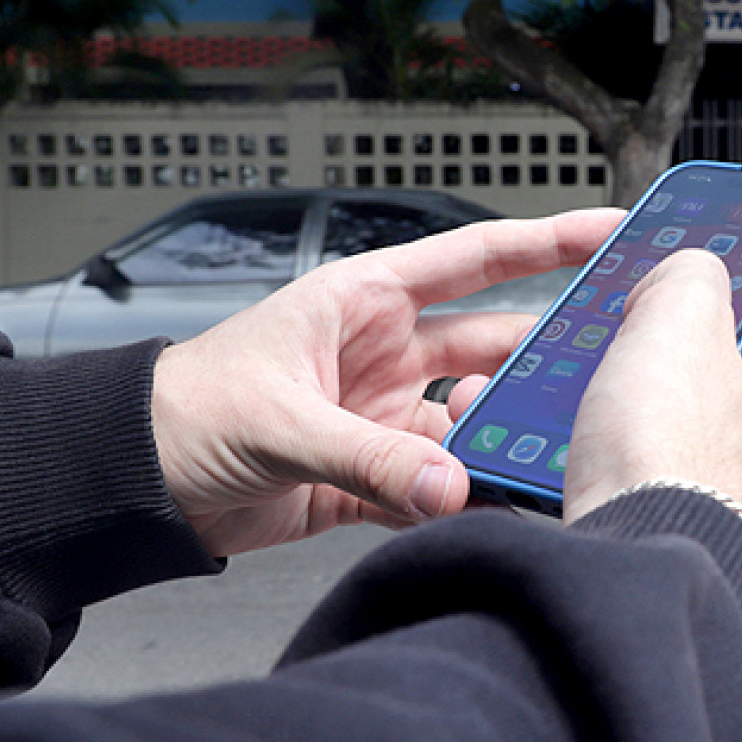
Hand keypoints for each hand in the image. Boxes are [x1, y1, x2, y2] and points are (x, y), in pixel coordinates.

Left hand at [152, 209, 621, 555]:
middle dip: (548, 355)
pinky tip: (485, 508)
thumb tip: (450, 489)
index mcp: (364, 302)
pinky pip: (438, 485)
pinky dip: (461, 499)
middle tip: (609, 366)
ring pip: (474, 423)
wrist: (127, 485)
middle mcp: (386, 354)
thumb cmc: (179, 413)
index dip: (548, 242)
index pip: (477, 259)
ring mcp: (385, 416)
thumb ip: (371, 459)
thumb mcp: (281, 421)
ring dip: (502, 441)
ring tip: (539, 457)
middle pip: (495, 344)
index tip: (613, 233)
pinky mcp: (373, 477)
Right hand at [550, 248, 741, 570]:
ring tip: (560, 424)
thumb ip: (689, 275)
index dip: (695, 320)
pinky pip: (608, 499)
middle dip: (634, 383)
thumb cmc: (674, 458)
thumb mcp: (683, 311)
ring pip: (640, 450)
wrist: (634, 570)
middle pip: (686, 396)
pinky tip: (551, 475)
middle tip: (598, 374)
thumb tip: (679, 276)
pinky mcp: (661, 550)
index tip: (657, 314)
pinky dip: (573, 485)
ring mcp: (712, 514)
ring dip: (593, 433)